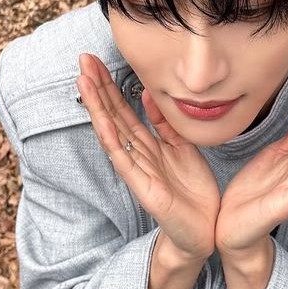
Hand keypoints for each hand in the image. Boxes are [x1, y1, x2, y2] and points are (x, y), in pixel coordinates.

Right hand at [76, 53, 219, 260]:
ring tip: (83, 81)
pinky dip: (112, 139)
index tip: (95, 60)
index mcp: (148, 144)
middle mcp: (137, 154)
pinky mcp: (142, 187)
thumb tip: (148, 94)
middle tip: (83, 59)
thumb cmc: (192, 191)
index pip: (123, 109)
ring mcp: (137, 170)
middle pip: (113, 115)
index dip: (110, 85)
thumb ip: (165, 124)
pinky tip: (101, 121)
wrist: (205, 229)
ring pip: (112, 132)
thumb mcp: (182, 147)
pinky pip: (124, 159)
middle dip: (98, 87)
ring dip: (98, 106)